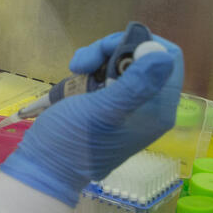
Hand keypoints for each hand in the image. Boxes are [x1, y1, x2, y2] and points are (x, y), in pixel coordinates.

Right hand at [0, 30, 183, 206]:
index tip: (111, 49)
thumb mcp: (103, 111)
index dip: (142, 44)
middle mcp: (148, 104)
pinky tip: (74, 76)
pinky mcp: (106, 103)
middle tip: (85, 62)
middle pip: (141, 56)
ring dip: (96, 58)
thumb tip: (162, 55)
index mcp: (158, 108)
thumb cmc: (73, 142)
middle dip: (111, 50)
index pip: (168, 59)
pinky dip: (89, 69)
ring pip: (120, 61)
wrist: (44, 167)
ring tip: (75, 69)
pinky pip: (106, 73)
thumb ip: (135, 84)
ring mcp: (126, 104)